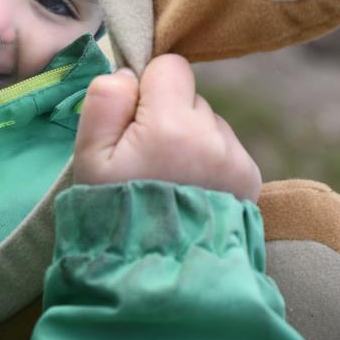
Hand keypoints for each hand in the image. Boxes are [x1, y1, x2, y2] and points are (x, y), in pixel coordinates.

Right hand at [73, 54, 262, 201]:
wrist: (157, 272)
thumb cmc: (114, 211)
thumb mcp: (90, 158)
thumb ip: (105, 102)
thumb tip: (130, 73)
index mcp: (171, 125)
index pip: (171, 67)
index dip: (148, 88)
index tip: (135, 120)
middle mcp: (212, 136)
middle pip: (190, 96)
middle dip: (169, 115)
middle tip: (149, 158)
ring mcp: (235, 158)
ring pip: (208, 123)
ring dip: (191, 139)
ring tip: (169, 180)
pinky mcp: (249, 177)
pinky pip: (225, 147)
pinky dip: (209, 161)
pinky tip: (190, 189)